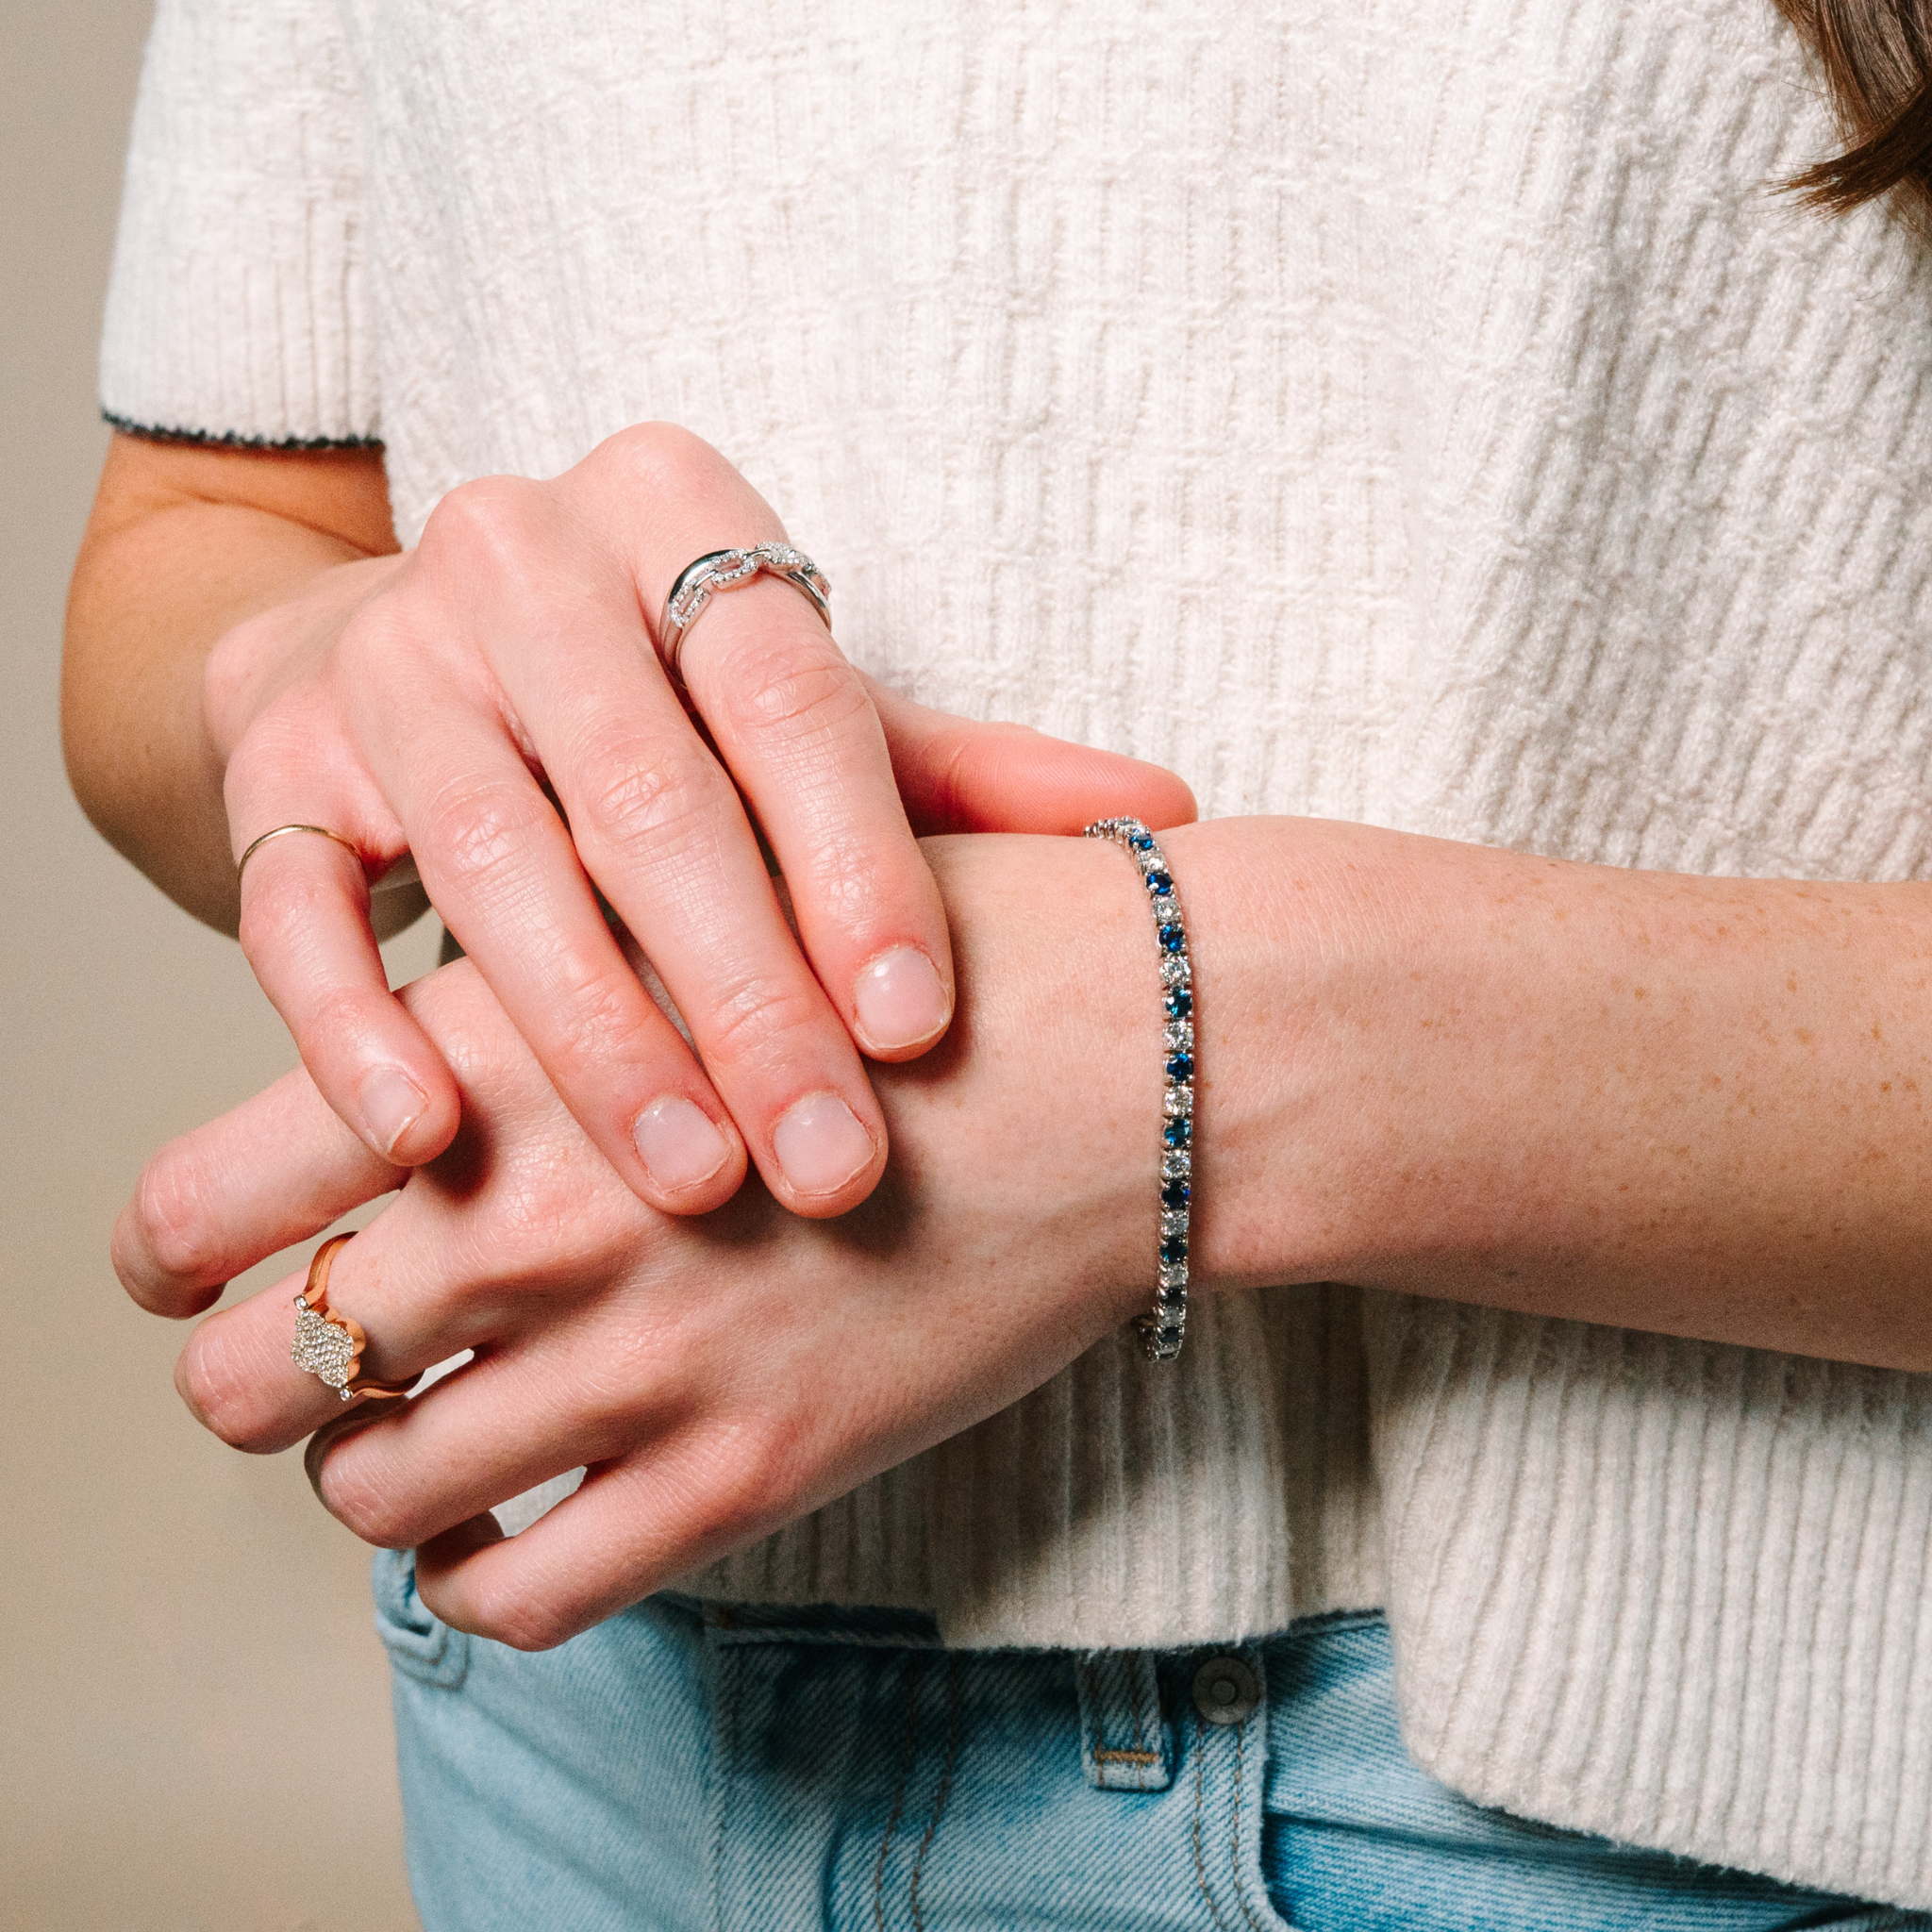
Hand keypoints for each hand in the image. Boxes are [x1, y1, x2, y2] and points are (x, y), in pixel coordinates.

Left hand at [115, 835, 1166, 1647]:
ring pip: (371, 1494)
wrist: (1130, 1057)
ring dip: (372, 1475)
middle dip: (257, 1374)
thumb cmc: (924, 960)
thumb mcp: (702, 909)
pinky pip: (518, 1591)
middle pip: (255, 1372)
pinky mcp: (745, 1470)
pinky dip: (476, 1573)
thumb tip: (405, 1071)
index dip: (171, 1249)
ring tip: (424, 1439)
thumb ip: (540, 982)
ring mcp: (640, 1360)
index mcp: (503, 1055)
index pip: (205, 1199)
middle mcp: (540, 1218)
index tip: (194, 1266)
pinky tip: (515, 1519)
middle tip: (311, 1358)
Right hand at [208, 421, 1192, 1216]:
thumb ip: (960, 776)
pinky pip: (295, 903)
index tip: (918, 1033)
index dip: (858, 865)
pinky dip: (357, 1024)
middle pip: (648, 790)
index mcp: (675, 515)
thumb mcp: (801, 717)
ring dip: (597, 1039)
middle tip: (831, 1166)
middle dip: (749, 999)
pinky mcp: (271, 763)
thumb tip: (1169, 815)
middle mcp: (520, 557)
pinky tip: (430, 1144)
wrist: (413, 660)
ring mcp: (384, 656)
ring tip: (695, 1186)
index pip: (786, 691)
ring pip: (492, 855)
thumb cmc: (654, 708)